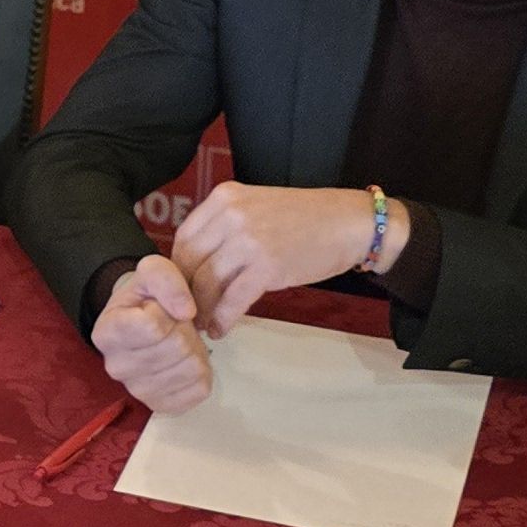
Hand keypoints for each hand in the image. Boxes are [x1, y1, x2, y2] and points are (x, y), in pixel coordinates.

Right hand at [94, 256, 214, 411]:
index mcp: (106, 333)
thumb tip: (186, 311)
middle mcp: (116, 368)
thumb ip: (165, 278)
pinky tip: (185, 361)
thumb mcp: (151, 270)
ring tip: (180, 341)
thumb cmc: (146, 297)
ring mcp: (138, 392)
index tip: (157, 308)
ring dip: (195, 349)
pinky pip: (200, 389)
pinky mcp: (162, 406)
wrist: (143, 322)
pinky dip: (203, 372)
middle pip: (176, 347)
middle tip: (175, 325)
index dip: (165, 310)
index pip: (152, 326)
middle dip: (184, 328)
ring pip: (192, 369)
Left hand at [170, 182, 382, 333]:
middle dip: (184, 292)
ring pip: (206, 283)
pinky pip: (232, 299)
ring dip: (201, 310)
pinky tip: (221, 329)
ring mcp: (248, 240)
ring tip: (203, 325)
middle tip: (186, 312)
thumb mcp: (257, 208)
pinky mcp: (267, 266)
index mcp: (225, 197)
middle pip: (189, 261)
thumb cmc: (305, 220)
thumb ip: (225, 227)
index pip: (184, 237)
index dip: (178, 269)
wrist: (348, 224)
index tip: (180, 288)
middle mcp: (231, 215)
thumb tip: (195, 264)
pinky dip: (222, 319)